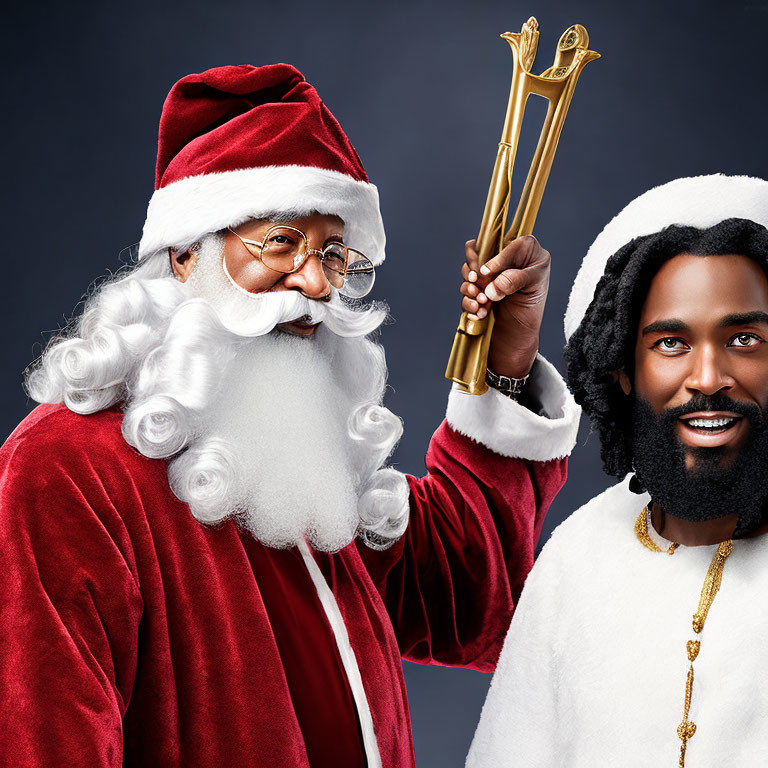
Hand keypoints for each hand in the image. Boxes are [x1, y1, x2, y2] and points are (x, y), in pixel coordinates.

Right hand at [460, 235, 550, 378]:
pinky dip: (469, 301)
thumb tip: (492, 284)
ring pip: (469, 270)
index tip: (489, 273)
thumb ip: (514, 280)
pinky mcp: (476, 288)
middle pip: (480, 250)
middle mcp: (503, 259)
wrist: (518, 333)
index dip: (496, 258)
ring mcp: (486, 274)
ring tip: (479, 302)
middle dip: (474, 269)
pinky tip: (478, 311)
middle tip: (475, 281)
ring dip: (470, 287)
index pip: (507, 242)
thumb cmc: (532, 306)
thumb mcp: (533, 288)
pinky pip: (465, 289)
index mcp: (524, 251)